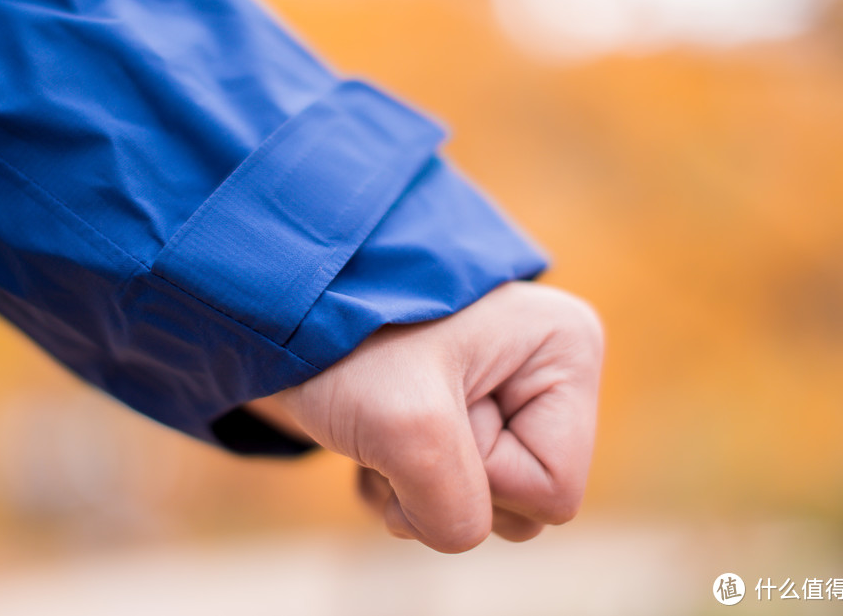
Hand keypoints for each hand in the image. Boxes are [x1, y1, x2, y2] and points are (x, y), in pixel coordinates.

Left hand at [251, 281, 602, 552]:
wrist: (276, 309)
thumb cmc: (346, 340)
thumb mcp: (406, 425)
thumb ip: (454, 508)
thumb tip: (458, 533)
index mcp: (566, 353)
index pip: (554, 491)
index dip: (483, 475)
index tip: (433, 413)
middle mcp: (543, 373)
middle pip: (522, 507)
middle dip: (443, 484)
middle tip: (398, 422)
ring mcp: (500, 396)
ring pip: (478, 508)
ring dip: (411, 487)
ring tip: (377, 427)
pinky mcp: (456, 419)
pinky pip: (443, 499)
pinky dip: (393, 484)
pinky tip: (366, 439)